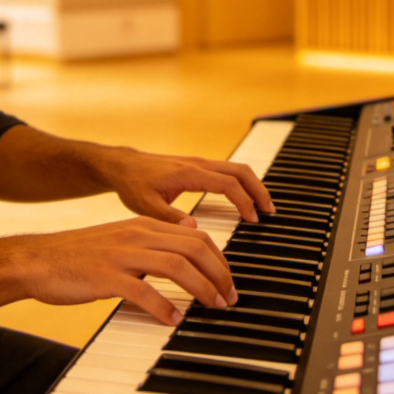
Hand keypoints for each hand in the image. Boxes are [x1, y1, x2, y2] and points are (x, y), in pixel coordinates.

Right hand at [14, 217, 236, 325]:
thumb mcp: (120, 240)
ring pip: (176, 266)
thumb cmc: (79, 255)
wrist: (38, 259)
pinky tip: (173, 320)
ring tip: (212, 307)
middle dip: (219, 274)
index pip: (196, 236)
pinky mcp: (105, 276)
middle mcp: (136, 235)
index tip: (227, 281)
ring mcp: (121, 254)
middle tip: (228, 298)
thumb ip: (152, 243)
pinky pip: (143, 292)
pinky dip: (164, 307)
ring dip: (201, 289)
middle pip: (193, 248)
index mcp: (143, 226)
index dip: (219, 260)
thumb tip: (188, 246)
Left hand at [100, 149, 274, 225]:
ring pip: (236, 168)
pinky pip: (227, 171)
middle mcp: (197, 164)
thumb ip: (169, 217)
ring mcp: (199, 163)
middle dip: (258, 190)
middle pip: (239, 170)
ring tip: (263, 207)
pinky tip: (244, 199)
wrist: (123, 166)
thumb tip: (193, 230)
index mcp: (188, 173)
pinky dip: (241, 183)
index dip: (243, 201)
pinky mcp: (197, 167)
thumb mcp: (146, 206)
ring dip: (252, 185)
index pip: (227, 184)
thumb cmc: (133, 184)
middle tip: (270, 212)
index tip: (253, 219)